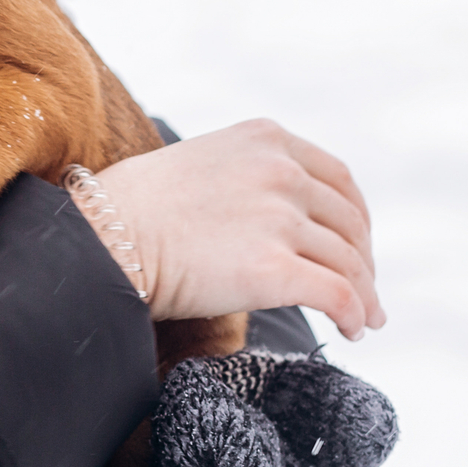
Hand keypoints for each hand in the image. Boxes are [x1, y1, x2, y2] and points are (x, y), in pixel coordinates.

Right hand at [92, 119, 384, 338]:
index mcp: (265, 138)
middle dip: (363, 259)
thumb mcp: (201, 159)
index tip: (356, 243)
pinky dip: (354, 314)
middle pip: (349, 221)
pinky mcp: (273, 269)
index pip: (337, 177)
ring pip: (349, 262)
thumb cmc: (136, 206)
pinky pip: (337, 295)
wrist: (103, 235)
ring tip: (364, 318)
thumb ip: (248, 172)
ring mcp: (279, 218)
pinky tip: (351, 328)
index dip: (356, 216)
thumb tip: (277, 213)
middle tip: (363, 289)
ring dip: (364, 294)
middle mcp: (280, 171)